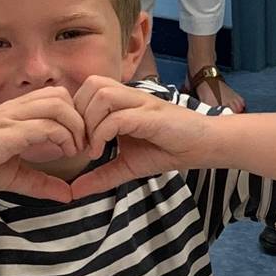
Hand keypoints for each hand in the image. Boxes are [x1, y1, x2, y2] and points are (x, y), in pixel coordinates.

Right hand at [0, 91, 88, 202]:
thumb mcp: (14, 176)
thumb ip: (41, 183)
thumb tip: (67, 195)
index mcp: (16, 112)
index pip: (56, 97)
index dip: (73, 116)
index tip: (77, 142)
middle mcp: (15, 108)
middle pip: (61, 94)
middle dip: (78, 118)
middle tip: (80, 144)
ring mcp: (11, 117)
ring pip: (58, 105)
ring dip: (73, 127)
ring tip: (72, 150)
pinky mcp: (8, 131)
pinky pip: (45, 125)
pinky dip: (61, 138)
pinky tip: (61, 155)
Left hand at [68, 78, 208, 199]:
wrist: (202, 147)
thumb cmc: (167, 151)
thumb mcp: (127, 166)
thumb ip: (101, 176)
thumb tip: (74, 191)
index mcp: (122, 102)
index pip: (87, 89)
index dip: (75, 112)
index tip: (77, 143)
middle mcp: (130, 97)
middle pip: (92, 84)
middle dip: (79, 114)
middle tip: (81, 144)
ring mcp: (142, 103)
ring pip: (102, 94)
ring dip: (90, 122)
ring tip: (91, 148)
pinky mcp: (151, 116)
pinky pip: (118, 117)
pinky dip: (102, 134)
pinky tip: (101, 154)